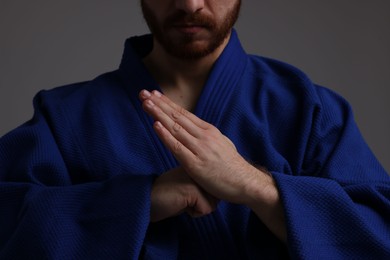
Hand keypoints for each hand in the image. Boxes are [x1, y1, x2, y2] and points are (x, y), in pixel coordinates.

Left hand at [139, 90, 270, 204]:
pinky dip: (166, 135)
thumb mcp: (221, 144)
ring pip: (175, 128)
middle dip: (159, 104)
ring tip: (146, 104)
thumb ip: (207, 137)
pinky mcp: (195, 164)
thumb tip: (196, 131)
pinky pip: (178, 147)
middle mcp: (203, 136)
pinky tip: (156, 125)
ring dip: (159, 114)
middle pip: (177, 117)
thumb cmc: (232, 166)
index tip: (155, 95)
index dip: (168, 104)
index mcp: (209, 131)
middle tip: (144, 93)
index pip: (184, 114)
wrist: (245, 182)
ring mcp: (199, 149)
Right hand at [150, 167, 217, 221]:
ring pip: (213, 204)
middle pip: (217, 197)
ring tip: (181, 200)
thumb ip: (203, 186)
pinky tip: (179, 203)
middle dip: (202, 204)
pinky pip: (205, 210)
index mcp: (198, 165)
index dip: (202, 198)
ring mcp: (196, 176)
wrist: (146, 199)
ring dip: (197, 208)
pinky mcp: (193, 188)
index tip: (186, 194)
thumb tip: (219, 193)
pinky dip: (193, 213)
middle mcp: (199, 167)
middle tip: (182, 197)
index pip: (215, 189)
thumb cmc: (167, 196)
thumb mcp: (188, 188)